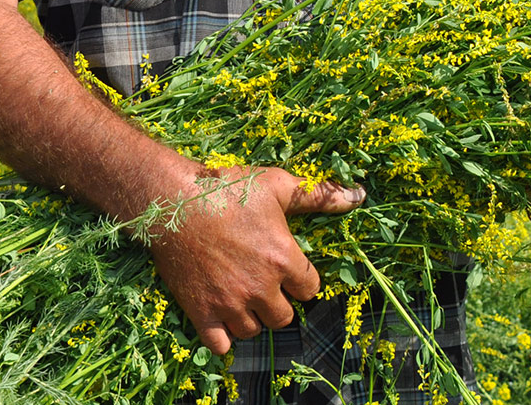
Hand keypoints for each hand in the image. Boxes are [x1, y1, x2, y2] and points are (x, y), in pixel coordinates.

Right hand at [147, 165, 363, 354]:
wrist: (172, 202)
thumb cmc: (227, 189)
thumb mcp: (278, 185)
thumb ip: (319, 195)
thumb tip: (358, 196)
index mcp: (283, 258)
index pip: (310, 289)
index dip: (301, 279)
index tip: (288, 269)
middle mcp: (261, 286)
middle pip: (284, 316)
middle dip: (279, 301)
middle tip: (265, 282)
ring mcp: (231, 303)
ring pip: (254, 330)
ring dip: (253, 317)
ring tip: (244, 295)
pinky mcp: (202, 312)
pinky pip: (221, 345)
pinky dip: (224, 336)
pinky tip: (223, 316)